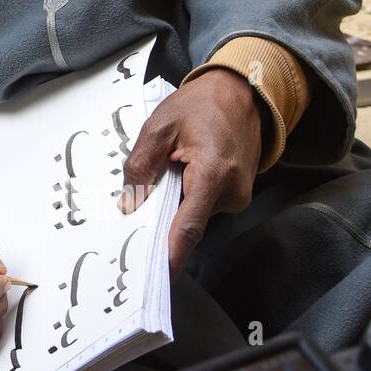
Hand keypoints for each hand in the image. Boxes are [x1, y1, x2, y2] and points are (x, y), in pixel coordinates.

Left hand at [121, 67, 264, 276]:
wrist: (242, 93)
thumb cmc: (201, 104)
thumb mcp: (159, 126)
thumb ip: (140, 166)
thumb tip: (128, 204)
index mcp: (213, 173)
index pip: (188, 226)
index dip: (170, 254)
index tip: (155, 277)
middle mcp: (231, 192)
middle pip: (187, 221)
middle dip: (160, 221)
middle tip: (131, 216)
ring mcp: (238, 196)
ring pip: (194, 213)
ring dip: (173, 203)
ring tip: (163, 173)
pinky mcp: (236, 195)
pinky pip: (203, 205)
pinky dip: (186, 198)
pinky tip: (176, 177)